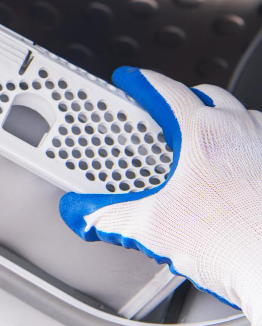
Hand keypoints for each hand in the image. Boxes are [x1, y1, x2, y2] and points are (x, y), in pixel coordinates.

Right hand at [60, 67, 261, 323]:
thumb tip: (82, 212)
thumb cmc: (235, 244)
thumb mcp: (151, 228)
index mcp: (204, 133)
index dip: (142, 82)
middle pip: (209, 96)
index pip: (167, 91)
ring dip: (221, 121)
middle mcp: (242, 133)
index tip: (131, 80)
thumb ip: (106, 216)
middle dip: (184, 99)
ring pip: (243, 117)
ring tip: (200, 143)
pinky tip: (233, 172)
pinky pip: (261, 145)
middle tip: (164, 115)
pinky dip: (245, 148)